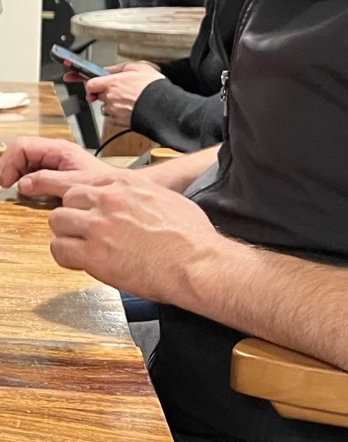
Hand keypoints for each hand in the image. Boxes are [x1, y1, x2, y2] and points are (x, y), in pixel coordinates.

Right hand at [0, 138, 121, 192]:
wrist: (115, 190)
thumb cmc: (102, 184)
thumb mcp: (73, 183)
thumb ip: (48, 181)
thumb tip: (23, 183)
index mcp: (58, 149)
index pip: (23, 146)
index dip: (10, 162)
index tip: (6, 180)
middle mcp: (54, 151)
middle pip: (21, 151)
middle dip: (8, 166)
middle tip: (3, 184)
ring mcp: (53, 159)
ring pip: (24, 160)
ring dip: (15, 172)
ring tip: (11, 186)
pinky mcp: (54, 169)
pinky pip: (31, 169)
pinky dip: (23, 177)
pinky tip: (24, 188)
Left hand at [48, 174, 219, 303]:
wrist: (196, 262)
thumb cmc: (190, 236)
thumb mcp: (166, 197)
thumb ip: (141, 195)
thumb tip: (136, 202)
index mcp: (126, 183)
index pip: (83, 180)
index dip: (80, 198)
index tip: (78, 206)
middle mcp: (108, 199)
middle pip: (67, 199)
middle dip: (74, 215)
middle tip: (85, 231)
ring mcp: (98, 225)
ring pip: (58, 222)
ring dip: (67, 235)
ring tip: (82, 247)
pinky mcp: (93, 254)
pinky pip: (59, 250)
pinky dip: (66, 257)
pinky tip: (81, 261)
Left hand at [86, 62, 164, 124]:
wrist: (164, 106)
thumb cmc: (154, 87)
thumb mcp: (139, 67)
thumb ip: (119, 67)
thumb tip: (108, 69)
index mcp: (113, 83)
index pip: (91, 85)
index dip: (92, 85)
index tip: (95, 85)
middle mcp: (111, 98)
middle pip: (98, 96)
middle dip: (106, 93)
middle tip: (120, 91)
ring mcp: (115, 111)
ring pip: (106, 108)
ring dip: (112, 105)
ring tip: (127, 101)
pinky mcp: (120, 122)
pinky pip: (113, 119)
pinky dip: (118, 115)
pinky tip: (129, 109)